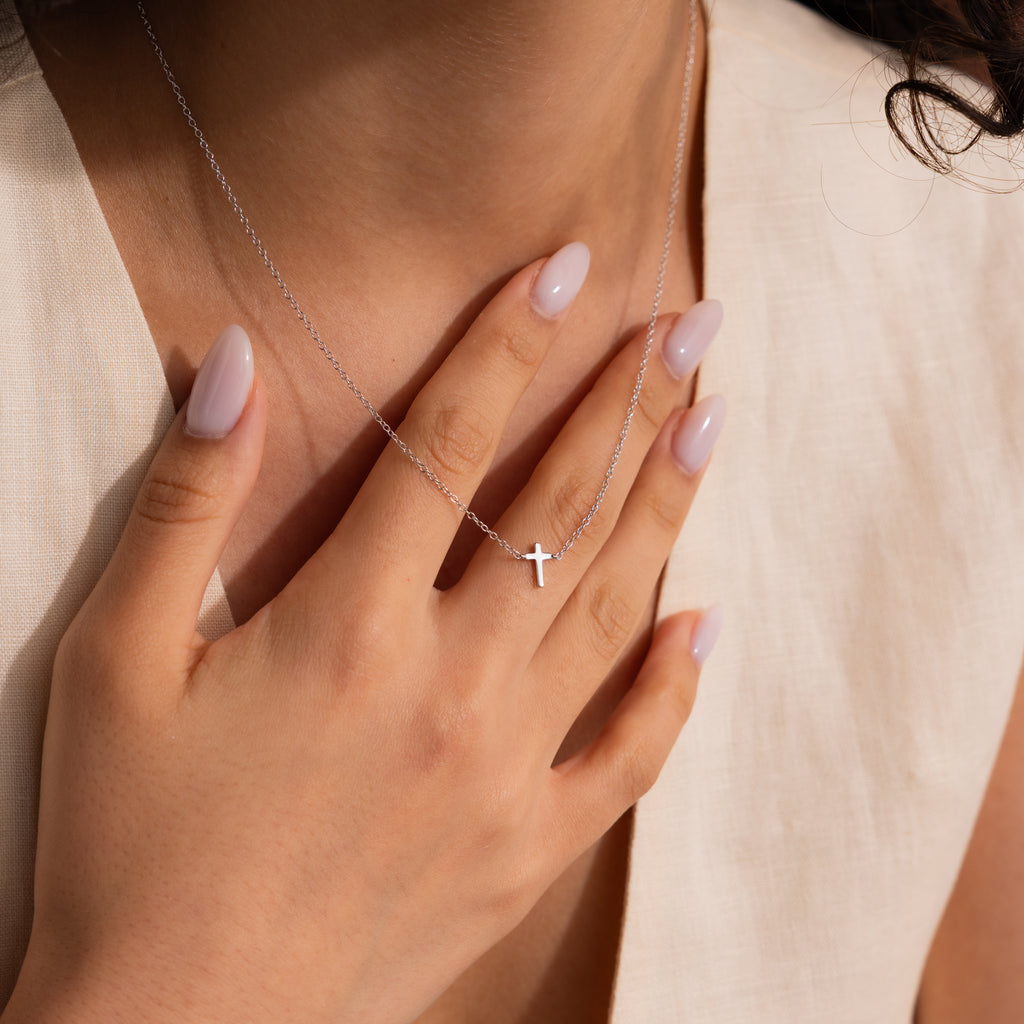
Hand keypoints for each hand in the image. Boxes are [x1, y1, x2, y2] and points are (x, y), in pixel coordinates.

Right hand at [4, 244, 724, 1023]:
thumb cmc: (130, 843)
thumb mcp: (117, 658)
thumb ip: (188, 502)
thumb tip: (239, 363)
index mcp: (346, 625)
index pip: (449, 442)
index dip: (510, 342)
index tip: (569, 269)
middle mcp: (447, 683)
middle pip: (557, 509)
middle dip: (626, 405)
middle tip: (692, 328)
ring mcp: (503, 770)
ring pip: (610, 608)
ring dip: (665, 508)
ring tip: (711, 427)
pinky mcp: (527, 848)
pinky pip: (628, 756)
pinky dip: (673, 688)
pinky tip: (706, 623)